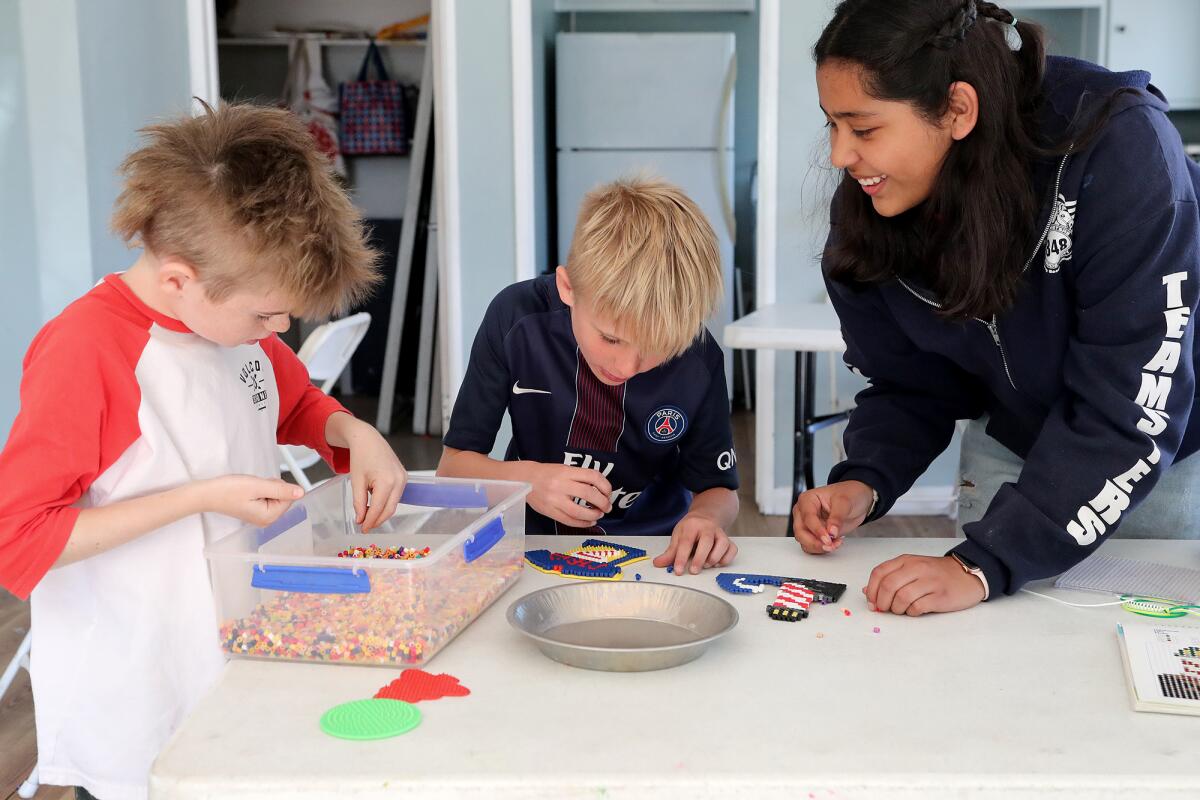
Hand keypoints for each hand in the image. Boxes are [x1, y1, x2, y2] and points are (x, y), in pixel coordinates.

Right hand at [194, 475, 303, 526]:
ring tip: (249, 489)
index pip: (289, 497)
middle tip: (254, 487)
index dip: (277, 486)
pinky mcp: (255, 512)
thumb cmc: (228, 490)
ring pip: (275, 496)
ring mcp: (261, 517)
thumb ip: (281, 489)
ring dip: (265, 488)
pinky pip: (267, 497)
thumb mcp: (258, 486)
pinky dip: (260, 491)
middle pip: (283, 497)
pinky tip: (248, 492)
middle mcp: (267, 520)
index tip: (262, 485)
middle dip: (272, 487)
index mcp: (269, 517)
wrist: (207, 494)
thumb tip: (301, 492)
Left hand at [345, 427, 408, 531]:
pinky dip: (386, 503)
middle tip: (365, 526)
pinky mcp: (404, 477)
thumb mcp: (356, 481)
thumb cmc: (361, 457)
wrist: (368, 439)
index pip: (378, 509)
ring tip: (368, 516)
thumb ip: (359, 502)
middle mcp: (399, 481)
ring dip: (382, 512)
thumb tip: (360, 519)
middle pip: (389, 509)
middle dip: (377, 520)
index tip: (362, 529)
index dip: (370, 521)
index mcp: (386, 481)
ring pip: (394, 504)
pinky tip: (375, 505)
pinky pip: (396, 496)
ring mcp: (404, 479)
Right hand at [526, 463, 612, 526]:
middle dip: (603, 502)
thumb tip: (601, 491)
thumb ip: (580, 477)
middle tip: (607, 506)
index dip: (605, 486)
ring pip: (580, 511)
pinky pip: (569, 521)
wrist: (524, 479)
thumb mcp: (564, 469)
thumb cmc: (546, 474)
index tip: (608, 493)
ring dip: (594, 515)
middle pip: (589, 494)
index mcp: (566, 472)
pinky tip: (589, 522)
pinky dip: (583, 523)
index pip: (592, 477)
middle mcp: (561, 485)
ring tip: (599, 514)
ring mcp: (555, 500)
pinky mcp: (550, 512)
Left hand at [652, 512, 737, 574]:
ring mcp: (720, 533)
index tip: (678, 571)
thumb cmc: (691, 529)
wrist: (706, 516)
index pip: (686, 542)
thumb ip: (670, 552)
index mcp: (692, 526)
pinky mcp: (728, 539)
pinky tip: (718, 564)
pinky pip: (732, 549)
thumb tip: (657, 564)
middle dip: (700, 558)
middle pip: (706, 541)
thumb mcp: (678, 536)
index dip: (681, 557)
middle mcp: (707, 528)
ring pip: (723, 544)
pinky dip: (726, 558)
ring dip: (715, 557)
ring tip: (706, 566)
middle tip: (693, 571)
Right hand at [792, 480, 873, 553]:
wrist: (857, 500)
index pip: (807, 517)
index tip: (828, 538)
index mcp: (807, 500)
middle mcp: (804, 513)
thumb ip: (837, 517)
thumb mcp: (844, 502)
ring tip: (835, 544)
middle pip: (800, 532)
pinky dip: (821, 549)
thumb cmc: (849, 494)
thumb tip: (831, 531)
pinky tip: (834, 544)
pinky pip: (812, 546)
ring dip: (818, 547)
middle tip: (830, 545)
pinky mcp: (815, 534)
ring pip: (804, 541)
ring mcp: (808, 524)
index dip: (817, 530)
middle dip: (815, 542)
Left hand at [863, 554, 986, 615]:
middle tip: (884, 609)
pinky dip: (911, 612)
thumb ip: (890, 577)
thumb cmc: (936, 574)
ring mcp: (929, 582)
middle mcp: (917, 568)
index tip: (872, 602)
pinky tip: (914, 610)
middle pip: (888, 586)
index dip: (872, 590)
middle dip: (882, 602)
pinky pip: (917, 607)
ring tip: (901, 609)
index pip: (879, 573)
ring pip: (901, 597)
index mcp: (906, 561)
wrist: (967, 575)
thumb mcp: (911, 569)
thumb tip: (868, 591)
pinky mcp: (940, 596)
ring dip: (897, 609)